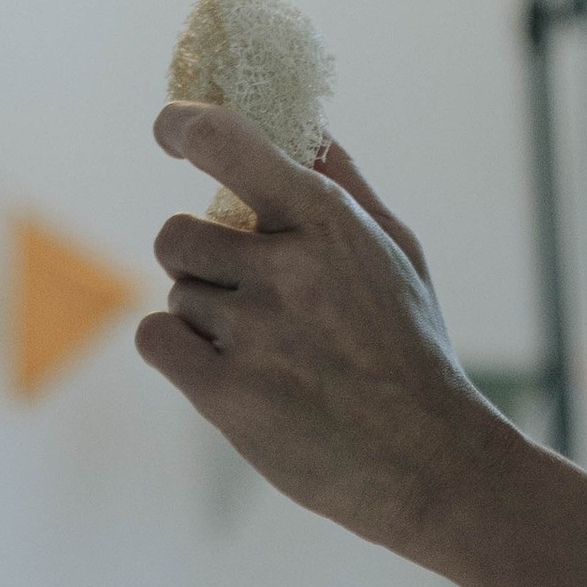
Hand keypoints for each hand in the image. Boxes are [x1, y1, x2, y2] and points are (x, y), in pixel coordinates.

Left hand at [138, 113, 499, 550]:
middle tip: (249, 296)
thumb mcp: (398, 251)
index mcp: (329, 221)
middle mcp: (288, 269)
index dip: (185, 125)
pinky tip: (225, 372)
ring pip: (175, 294)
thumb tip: (306, 124)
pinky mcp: (226, 394)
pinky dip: (177, 352)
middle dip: (201, 262)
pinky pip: (156, 340)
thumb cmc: (412, 349)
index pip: (230, 143)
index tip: (168, 129)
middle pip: (178, 235)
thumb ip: (344, 184)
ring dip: (204, 318)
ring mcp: (255, 332)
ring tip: (268, 352)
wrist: (430, 462)